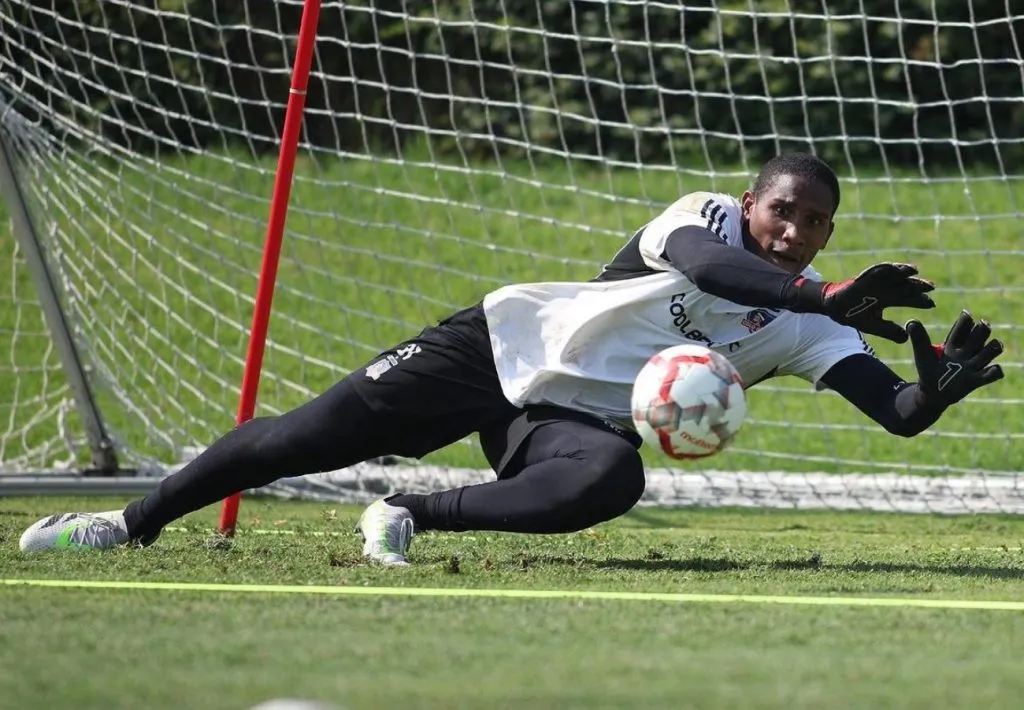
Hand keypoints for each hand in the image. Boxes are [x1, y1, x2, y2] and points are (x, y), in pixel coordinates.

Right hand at [820, 263, 934, 342]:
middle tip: (931, 287)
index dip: (920, 301)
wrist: (834, 308)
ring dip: (904, 272)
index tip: (932, 304)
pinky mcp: (865, 277)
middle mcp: (885, 289)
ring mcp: (876, 282)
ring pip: (894, 275)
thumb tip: (906, 338)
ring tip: (915, 271)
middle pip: (904, 285)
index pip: (908, 299)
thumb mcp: (872, 326)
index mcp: (888, 300)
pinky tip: (898, 268)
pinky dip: (888, 268)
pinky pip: (878, 270)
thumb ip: (889, 331)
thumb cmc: (853, 315)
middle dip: (917, 285)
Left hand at [908, 311, 1004, 407]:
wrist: (932, 393)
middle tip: (983, 324)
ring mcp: (974, 365)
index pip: (963, 327)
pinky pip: (994, 373)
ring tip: (992, 346)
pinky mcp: (977, 380)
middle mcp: (966, 352)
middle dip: (983, 329)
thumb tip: (911, 322)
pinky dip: (996, 371)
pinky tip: (991, 370)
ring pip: (992, 349)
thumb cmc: (928, 371)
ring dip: (994, 346)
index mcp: (953, 344)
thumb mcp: (923, 354)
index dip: (966, 320)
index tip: (966, 315)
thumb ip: (919, 339)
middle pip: (981, 334)